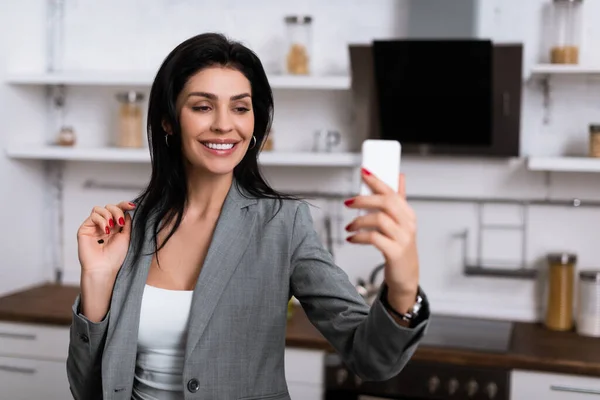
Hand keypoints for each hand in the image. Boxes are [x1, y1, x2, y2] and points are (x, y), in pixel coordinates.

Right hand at [77, 201, 135, 276]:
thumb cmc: (115, 256)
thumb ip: (126, 223)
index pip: (118, 211)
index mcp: (114, 227)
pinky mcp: (85, 229)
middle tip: (121, 222)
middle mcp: (104, 225)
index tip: (132, 206)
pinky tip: (105, 230)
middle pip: (109, 207)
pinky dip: (101, 220)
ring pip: (100, 209)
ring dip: (109, 215)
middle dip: (117, 211)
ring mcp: (94, 227)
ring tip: (112, 227)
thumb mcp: (125, 237)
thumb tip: (127, 211)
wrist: (104, 268)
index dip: (124, 205)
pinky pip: (93, 216)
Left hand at [344, 168, 418, 303]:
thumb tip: (399, 176)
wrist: (406, 277)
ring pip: (379, 219)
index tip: (363, 172)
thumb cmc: (400, 247)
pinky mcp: (395, 252)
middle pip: (386, 202)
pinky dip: (359, 237)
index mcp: (408, 214)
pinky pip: (374, 238)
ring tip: (349, 227)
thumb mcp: (401, 223)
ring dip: (359, 221)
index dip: (377, 180)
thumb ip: (398, 200)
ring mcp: (403, 238)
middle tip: (348, 202)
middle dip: (364, 199)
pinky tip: (352, 238)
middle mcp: (408, 224)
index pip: (392, 191)